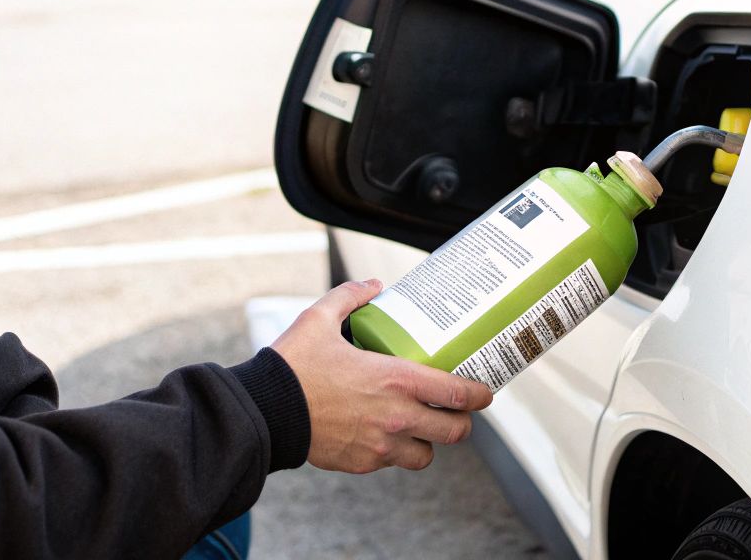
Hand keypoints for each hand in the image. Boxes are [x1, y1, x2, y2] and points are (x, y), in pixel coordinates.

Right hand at [271, 279, 493, 472]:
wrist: (266, 412)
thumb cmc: (294, 366)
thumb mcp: (319, 319)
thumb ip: (350, 297)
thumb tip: (373, 286)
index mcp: (395, 380)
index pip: (456, 393)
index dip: (479, 395)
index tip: (484, 392)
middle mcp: (396, 417)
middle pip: (453, 431)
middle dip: (462, 422)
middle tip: (457, 412)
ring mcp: (380, 445)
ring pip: (426, 455)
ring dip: (429, 442)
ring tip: (421, 428)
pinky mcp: (362, 463)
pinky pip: (392, 463)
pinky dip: (395, 452)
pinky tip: (385, 436)